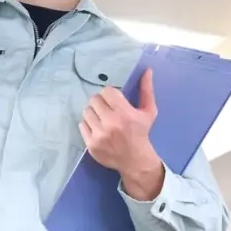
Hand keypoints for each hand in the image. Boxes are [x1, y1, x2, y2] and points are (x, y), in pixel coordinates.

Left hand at [80, 68, 162, 197]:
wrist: (135, 160)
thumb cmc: (141, 132)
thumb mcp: (148, 111)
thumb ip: (146, 90)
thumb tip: (147, 70)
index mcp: (124, 113)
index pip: (106, 92)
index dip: (110, 94)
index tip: (114, 100)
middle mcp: (110, 123)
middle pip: (94, 100)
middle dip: (100, 102)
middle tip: (107, 109)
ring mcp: (99, 135)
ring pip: (86, 111)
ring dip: (93, 113)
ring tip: (102, 119)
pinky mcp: (90, 144)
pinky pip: (82, 125)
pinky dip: (88, 125)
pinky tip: (98, 129)